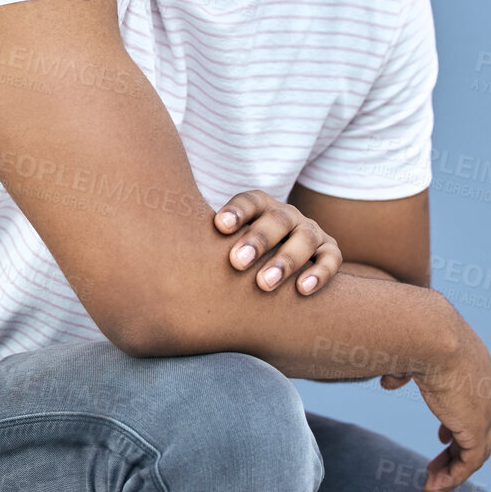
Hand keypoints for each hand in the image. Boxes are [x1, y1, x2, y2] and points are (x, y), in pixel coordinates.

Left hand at [213, 189, 342, 295]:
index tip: (218, 226)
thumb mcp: (223, 246)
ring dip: (285, 260)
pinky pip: (331, 259)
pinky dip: (320, 272)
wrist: (278, 267)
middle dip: (257, 240)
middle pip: (277, 220)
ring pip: (304, 239)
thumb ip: (204, 244)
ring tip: (264, 284)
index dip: (236, 211)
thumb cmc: (240, 257)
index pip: (250, 201)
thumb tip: (159, 255)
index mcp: (260, 207)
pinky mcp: (329, 251)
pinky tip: (303, 290)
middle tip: (236, 262)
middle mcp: (286, 216)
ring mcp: (310, 232)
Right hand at [411, 310, 490, 491]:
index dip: (457, 423)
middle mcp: (487, 389)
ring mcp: (485, 410)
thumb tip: (390, 382)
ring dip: (452, 471)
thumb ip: (403, 371)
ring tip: (431, 486)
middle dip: (456, 451)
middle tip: (437, 466)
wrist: (429, 333)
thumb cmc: (414, 334)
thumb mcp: (408, 353)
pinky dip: (452, 477)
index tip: (442, 437)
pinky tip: (433, 485)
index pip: (473, 403)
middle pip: (478, 430)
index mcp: (476, 367)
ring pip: (474, 451)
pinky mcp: (475, 428)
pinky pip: (468, 463)